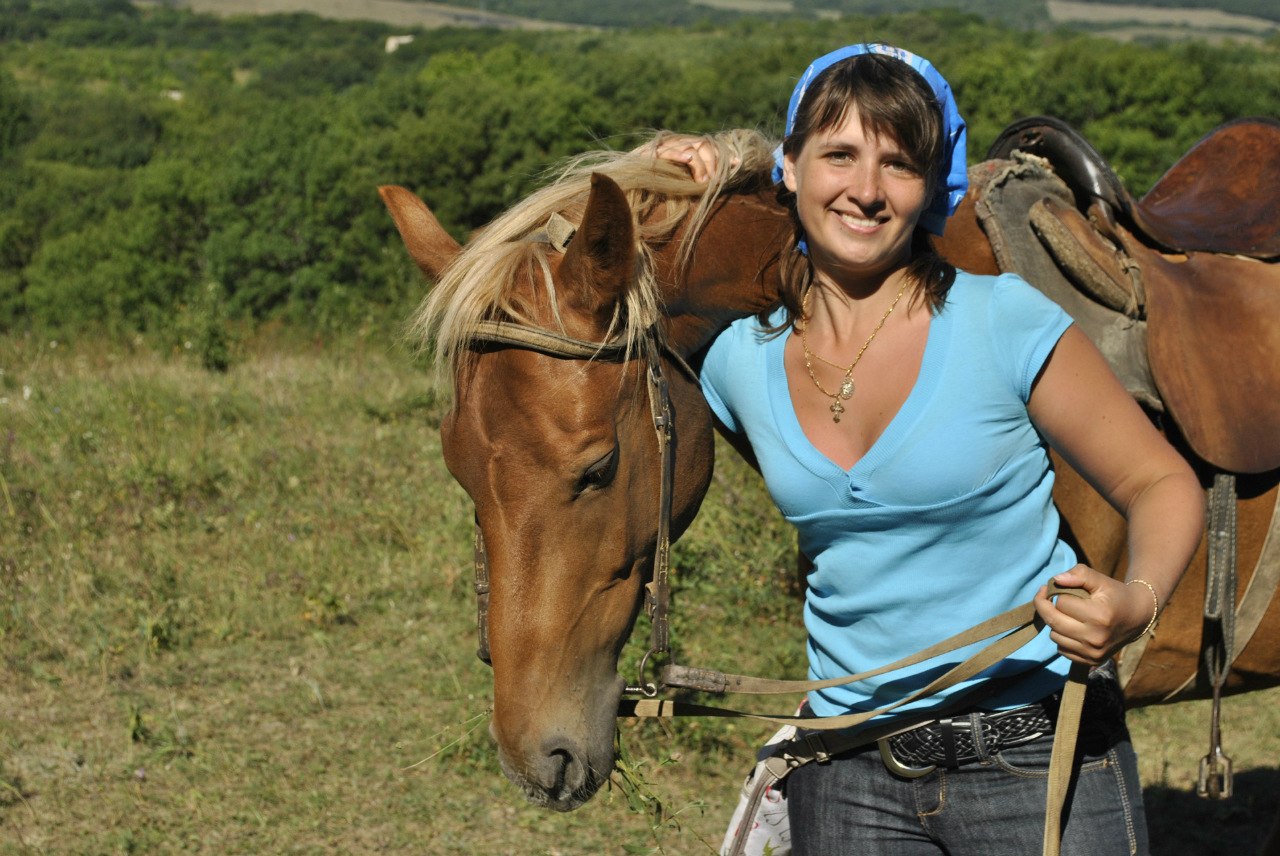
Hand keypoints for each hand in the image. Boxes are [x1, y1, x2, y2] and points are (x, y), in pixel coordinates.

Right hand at [646, 134, 733, 182]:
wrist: (628, 180)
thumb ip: (694, 176)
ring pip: (690, 147)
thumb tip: (711, 182)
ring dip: (700, 165)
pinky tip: (688, 159)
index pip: (708, 144)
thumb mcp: (679, 179)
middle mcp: (676, 143)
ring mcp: (664, 146)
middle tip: (714, 181)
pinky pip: (668, 151)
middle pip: (703, 144)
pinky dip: (679, 154)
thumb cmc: (652, 182)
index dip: (722, 153)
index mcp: (684, 146)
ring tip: (704, 181)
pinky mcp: (651, 153)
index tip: (736, 162)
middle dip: (713, 162)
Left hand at [1034, 565, 1155, 665]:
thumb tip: (1056, 580)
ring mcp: (1093, 652)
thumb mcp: (1101, 580)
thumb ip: (1079, 575)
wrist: (1138, 618)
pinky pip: (1061, 649)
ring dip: (1054, 623)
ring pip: (1054, 636)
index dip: (1057, 593)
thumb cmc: (1116, 595)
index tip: (1056, 588)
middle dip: (1045, 607)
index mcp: (1099, 616)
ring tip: (1066, 614)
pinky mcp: (1091, 661)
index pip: (1062, 603)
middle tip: (1046, 597)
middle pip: (1053, 621)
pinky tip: (1072, 628)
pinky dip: (1062, 637)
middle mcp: (1096, 638)